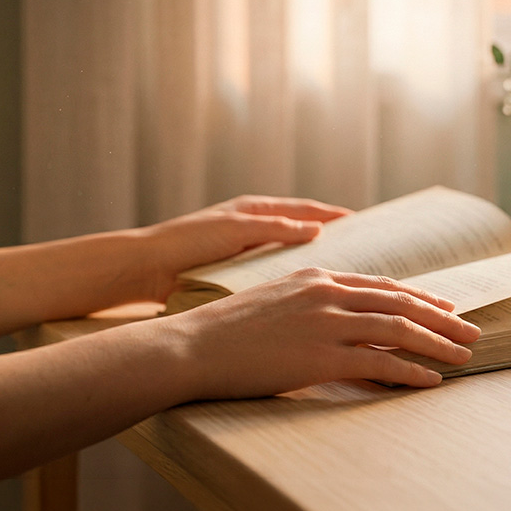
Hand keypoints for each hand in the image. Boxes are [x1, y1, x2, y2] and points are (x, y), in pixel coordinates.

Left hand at [141, 196, 349, 301]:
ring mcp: (247, 252)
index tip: (364, 224)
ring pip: (291, 257)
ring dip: (314, 265)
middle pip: (304, 233)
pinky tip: (307, 300)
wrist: (146, 269)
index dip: (335, 217)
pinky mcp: (237, 275)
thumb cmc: (187, 243)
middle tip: (363, 254)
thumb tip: (316, 230)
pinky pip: (274, 276)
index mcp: (256, 210)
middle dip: (332, 241)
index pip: (307, 210)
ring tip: (342, 280)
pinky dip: (293, 283)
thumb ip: (277, 228)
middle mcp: (255, 228)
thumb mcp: (236, 230)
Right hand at [172, 268, 480, 394]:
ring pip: (398, 329)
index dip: (421, 296)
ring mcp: (326, 323)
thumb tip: (343, 319)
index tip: (446, 307)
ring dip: (437, 344)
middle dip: (442, 318)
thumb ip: (313, 302)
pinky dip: (411, 371)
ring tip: (464, 356)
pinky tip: (431, 381)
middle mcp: (328, 293)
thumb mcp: (277, 300)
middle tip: (472, 331)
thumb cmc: (229, 330)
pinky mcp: (320, 356)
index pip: (384, 285)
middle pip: (401, 303)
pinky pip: (379, 363)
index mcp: (318, 277)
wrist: (193, 346)